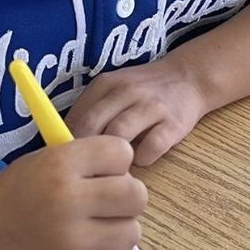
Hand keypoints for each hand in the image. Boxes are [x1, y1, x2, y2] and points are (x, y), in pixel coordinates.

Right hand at [0, 136, 145, 249]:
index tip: (100, 171)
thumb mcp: (45, 159)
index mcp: (60, 164)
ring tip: (94, 226)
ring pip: (131, 232)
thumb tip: (134, 176)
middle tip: (106, 201)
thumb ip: (89, 162)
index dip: (114, 162)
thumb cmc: (15, 192)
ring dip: (118, 228)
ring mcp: (70, 241)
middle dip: (126, 196)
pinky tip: (81, 246)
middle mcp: (68, 200)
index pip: (122, 153)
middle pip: (136, 195)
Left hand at [65, 54, 208, 165]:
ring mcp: (151, 107)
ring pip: (119, 136)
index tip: (67, 161)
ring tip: (113, 168)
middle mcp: (126, 92)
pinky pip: (151, 148)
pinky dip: (142, 159)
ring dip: (112, 158)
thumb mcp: (112, 90)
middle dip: (85, 152)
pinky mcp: (173, 123)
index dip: (67, 142)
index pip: (75, 116)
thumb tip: (62, 145)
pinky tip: (141, 159)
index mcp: (105, 84)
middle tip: (87, 170)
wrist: (187, 78)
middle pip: (92, 126)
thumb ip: (89, 111)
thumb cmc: (141, 91)